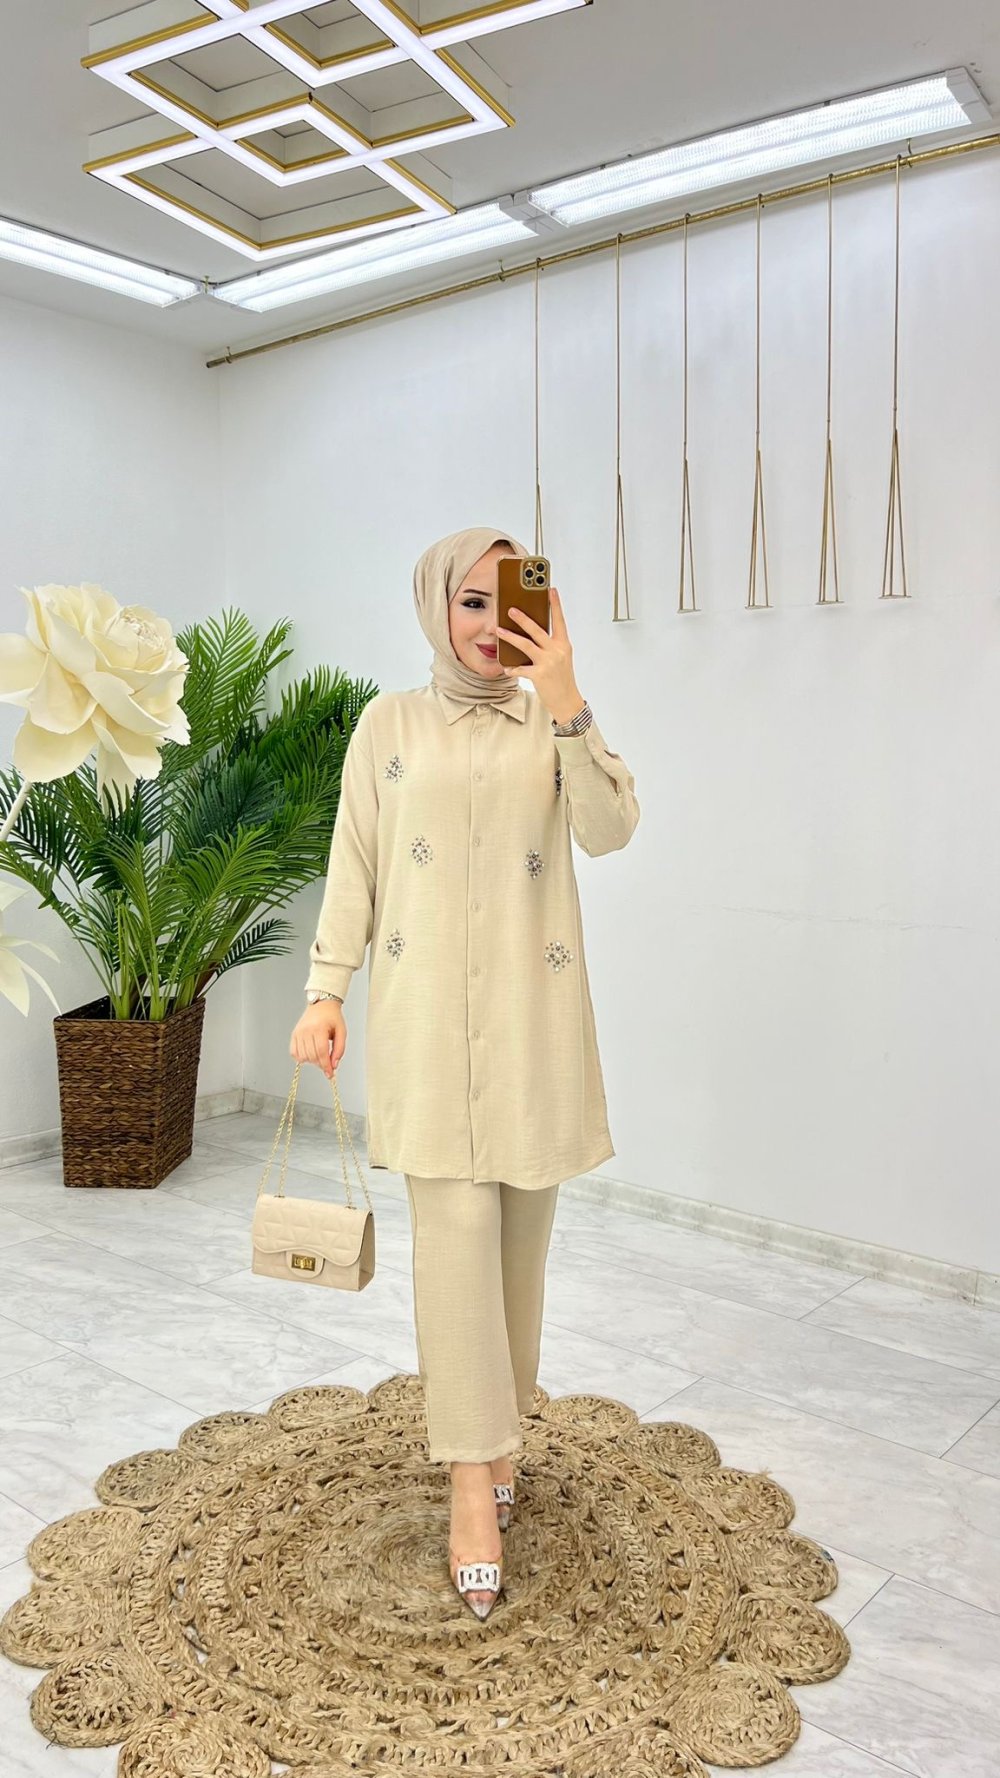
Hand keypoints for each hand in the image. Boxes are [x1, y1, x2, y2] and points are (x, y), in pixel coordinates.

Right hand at [291, 1003, 345, 1078]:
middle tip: (328, 1065)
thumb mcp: (342, 1032)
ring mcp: (298, 1032)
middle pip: (312, 1056)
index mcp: (319, 1027)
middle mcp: (306, 1030)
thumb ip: (339, 1049)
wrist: (322, 1005)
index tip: (330, 1074)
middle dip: (321, 1064)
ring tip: (320, 1056)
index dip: (326, 1065)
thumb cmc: (333, 1018)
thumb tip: (334, 1065)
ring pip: (303, 1056)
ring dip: (312, 1061)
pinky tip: (309, 1055)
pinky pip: (294, 1052)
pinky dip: (301, 1058)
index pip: (321, 1052)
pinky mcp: (294, 1034)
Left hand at [496, 587, 583, 723]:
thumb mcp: (561, 658)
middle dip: (523, 618)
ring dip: (510, 637)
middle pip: (537, 630)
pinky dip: (512, 668)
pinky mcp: (539, 675)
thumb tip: (532, 633)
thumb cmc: (562, 678)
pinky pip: (521, 668)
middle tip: (511, 609)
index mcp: (563, 644)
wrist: (567, 701)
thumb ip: (550, 645)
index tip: (551, 590)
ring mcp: (548, 662)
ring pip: (525, 645)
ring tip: (499, 630)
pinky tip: (506, 668)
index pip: (559, 620)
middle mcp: (557, 651)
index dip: (555, 605)